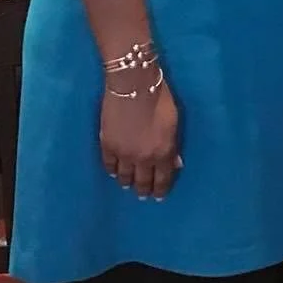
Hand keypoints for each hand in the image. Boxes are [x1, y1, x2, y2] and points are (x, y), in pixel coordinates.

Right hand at [100, 77, 180, 200]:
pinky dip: (112, 170)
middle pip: (142, 181)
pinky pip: (109, 165)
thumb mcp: (174, 122)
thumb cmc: (160, 99)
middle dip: (143, 189)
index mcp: (163, 153)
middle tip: (143, 194)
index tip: (158, 197)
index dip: (160, 190)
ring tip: (127, 185)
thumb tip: (175, 163)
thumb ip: (173, 145)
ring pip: (124, 176)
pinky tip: (114, 172)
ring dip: (127, 182)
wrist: (133, 85)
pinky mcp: (107, 145)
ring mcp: (123, 154)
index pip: (162, 179)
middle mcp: (143, 158)